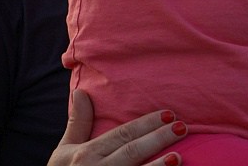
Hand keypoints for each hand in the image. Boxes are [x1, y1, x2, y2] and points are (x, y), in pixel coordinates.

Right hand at [48, 89, 186, 165]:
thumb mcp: (65, 151)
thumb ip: (77, 123)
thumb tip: (81, 91)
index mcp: (86, 154)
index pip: (122, 135)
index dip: (146, 124)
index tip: (168, 114)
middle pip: (132, 152)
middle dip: (158, 140)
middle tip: (182, 127)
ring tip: (179, 156)